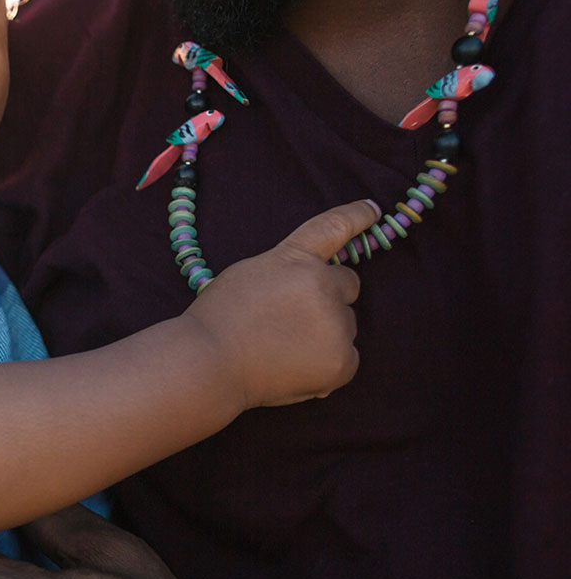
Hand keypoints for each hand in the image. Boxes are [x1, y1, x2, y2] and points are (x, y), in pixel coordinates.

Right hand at [184, 198, 376, 408]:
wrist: (206, 364)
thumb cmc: (218, 321)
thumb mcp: (249, 273)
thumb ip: (287, 271)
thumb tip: (314, 286)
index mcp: (295, 258)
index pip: (334, 227)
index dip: (357, 216)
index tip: (372, 210)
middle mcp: (322, 284)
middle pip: (347, 284)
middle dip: (329, 297)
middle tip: (291, 319)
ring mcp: (335, 323)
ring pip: (346, 324)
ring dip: (325, 333)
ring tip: (283, 349)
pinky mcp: (342, 360)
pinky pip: (347, 358)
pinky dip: (328, 364)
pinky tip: (295, 368)